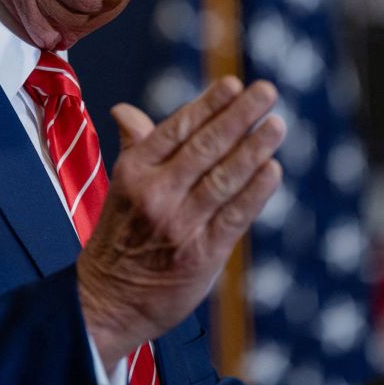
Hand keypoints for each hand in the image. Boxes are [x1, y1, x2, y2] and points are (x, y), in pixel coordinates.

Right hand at [76, 76, 284, 366]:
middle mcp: (156, 194)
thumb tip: (125, 110)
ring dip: (254, 149)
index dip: (208, 105)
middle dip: (238, 116)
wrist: (106, 301)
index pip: (177, 129)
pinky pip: (234, 216)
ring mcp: (180, 225)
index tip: (234, 83)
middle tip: (266, 90)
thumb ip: (135, 146)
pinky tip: (273, 169)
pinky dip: (255, 192)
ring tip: (276, 124)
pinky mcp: (201, 254)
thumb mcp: (120, 187)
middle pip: (204, 147)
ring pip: (223, 178)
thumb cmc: (119, 236)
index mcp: (134, 171)